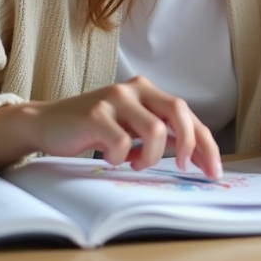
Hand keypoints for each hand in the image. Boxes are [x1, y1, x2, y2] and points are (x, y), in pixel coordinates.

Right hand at [0, 75, 220, 177]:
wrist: (47, 124)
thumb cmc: (93, 130)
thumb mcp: (132, 129)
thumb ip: (161, 136)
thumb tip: (196, 156)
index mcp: (148, 92)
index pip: (187, 114)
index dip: (204, 143)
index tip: (214, 171)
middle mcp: (134, 89)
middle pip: (178, 111)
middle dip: (189, 144)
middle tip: (183, 167)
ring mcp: (114, 99)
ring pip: (154, 129)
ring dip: (149, 156)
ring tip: (134, 163)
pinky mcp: (95, 114)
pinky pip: (122, 142)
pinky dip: (121, 158)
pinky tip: (109, 157)